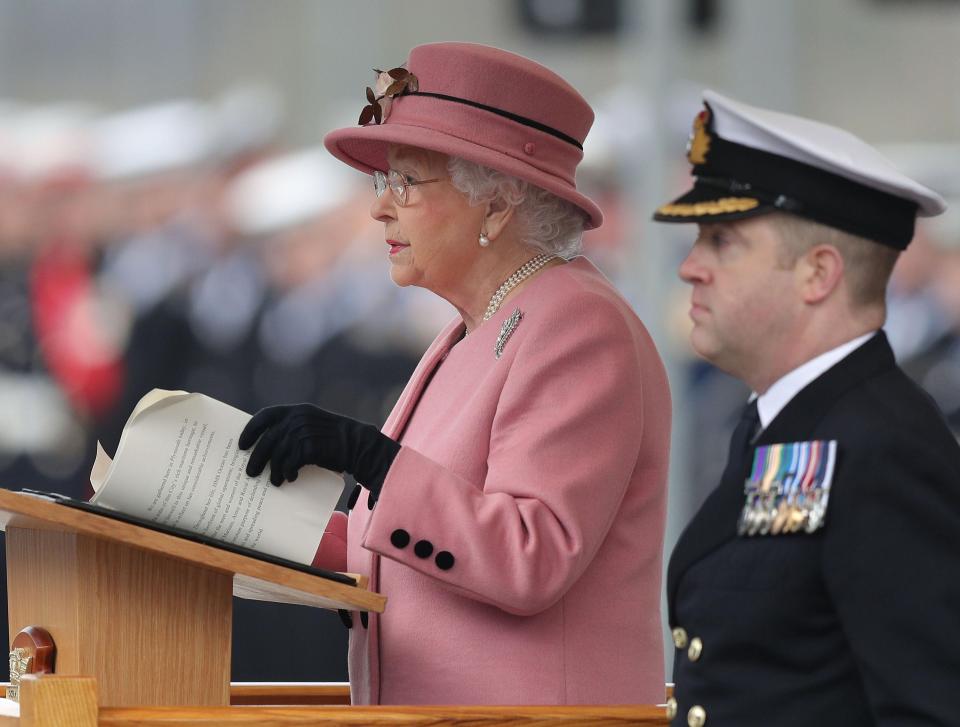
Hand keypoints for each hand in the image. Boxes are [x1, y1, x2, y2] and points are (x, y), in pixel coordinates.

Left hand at [238, 404, 398, 505]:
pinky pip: (290, 463)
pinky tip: (290, 478)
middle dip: (257, 458)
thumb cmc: (334, 440)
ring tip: (274, 481)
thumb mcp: (312, 427)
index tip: (241, 445)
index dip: (250, 430)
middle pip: (267, 439)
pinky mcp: (309, 447)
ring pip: (277, 454)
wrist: (358, 445)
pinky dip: (287, 473)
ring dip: (273, 471)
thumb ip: (293, 431)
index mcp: (297, 411)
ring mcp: (303, 432)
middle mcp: (298, 418)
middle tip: (250, 472)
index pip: (265, 416)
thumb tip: (269, 448)